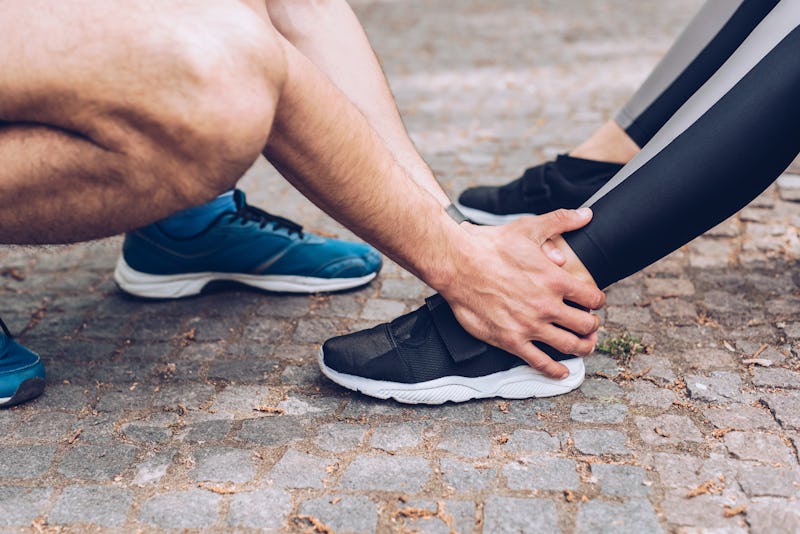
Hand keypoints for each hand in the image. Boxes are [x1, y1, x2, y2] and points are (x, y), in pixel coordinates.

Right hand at [436, 208, 604, 378]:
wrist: (457, 264)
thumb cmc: (490, 246)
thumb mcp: (529, 228)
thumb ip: (561, 221)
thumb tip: (585, 214)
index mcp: (556, 280)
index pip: (592, 297)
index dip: (597, 300)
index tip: (593, 302)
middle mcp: (547, 305)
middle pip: (585, 324)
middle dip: (592, 325)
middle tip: (590, 325)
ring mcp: (530, 325)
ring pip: (569, 345)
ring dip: (582, 347)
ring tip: (584, 346)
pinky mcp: (511, 340)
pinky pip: (540, 362)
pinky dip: (555, 370)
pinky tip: (561, 372)